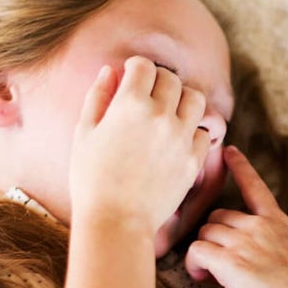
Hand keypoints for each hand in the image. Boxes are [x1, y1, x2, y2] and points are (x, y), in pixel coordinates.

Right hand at [69, 57, 208, 231]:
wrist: (115, 222)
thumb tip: (111, 70)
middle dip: (159, 83)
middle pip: (172, 80)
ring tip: (169, 114)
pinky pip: (203, 133)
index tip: (132, 79)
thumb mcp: (84, 133)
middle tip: (148, 98)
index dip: (136, 69)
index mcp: (130, 104)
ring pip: (196, 99)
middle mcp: (160, 115)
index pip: (144, 65)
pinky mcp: (193, 160)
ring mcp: (181, 138)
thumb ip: (98, 96)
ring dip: (183, 101)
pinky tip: (176, 141)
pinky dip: (192, 132)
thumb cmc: (91, 179)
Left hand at [184, 146, 287, 287]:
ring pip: (205, 232)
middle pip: (217, 215)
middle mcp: (261, 226)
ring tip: (210, 275)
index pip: (256, 186)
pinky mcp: (231, 262)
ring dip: (203, 252)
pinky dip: (193, 264)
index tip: (230, 151)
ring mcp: (246, 241)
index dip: (241, 166)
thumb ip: (272, 246)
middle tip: (218, 263)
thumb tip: (247, 254)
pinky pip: (197, 250)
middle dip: (213, 236)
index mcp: (279, 223)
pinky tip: (202, 278)